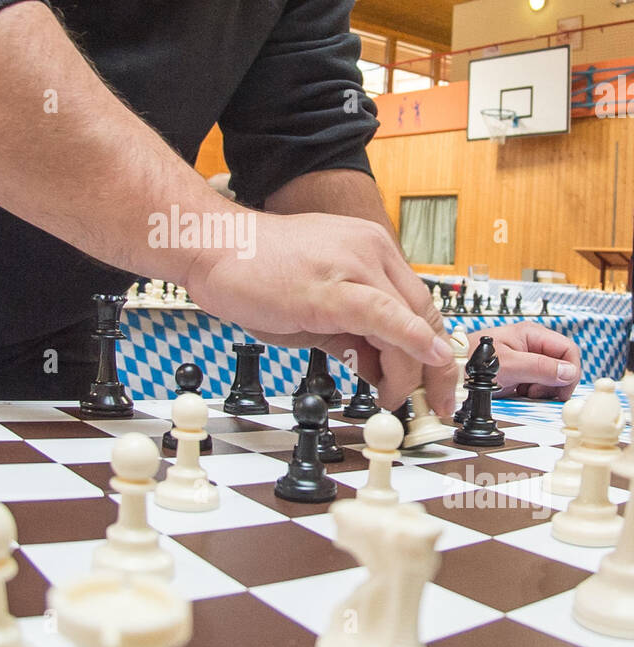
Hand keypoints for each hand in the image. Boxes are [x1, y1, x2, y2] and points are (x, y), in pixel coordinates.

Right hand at [184, 211, 456, 412]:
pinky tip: (418, 367)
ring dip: (412, 369)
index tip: (434, 381)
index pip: (416, 304)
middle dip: (434, 365)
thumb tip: (377, 369)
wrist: (212, 245)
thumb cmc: (254, 271)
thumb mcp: (314, 307)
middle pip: (423, 312)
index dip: (431, 347)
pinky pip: (384, 317)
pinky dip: (408, 343)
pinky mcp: (332, 287)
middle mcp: (371, 250)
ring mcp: (355, 263)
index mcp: (370, 250)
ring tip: (395, 398)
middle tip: (433, 401)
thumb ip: (350, 334)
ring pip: (409, 320)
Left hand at [469, 322, 580, 399]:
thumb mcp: (508, 365)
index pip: (569, 350)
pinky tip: (520, 394)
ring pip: (553, 378)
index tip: (560, 389)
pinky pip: (540, 385)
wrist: (452, 370)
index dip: (570, 371)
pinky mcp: (522, 374)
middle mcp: (533, 345)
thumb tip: (568, 372)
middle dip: (555, 383)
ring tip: (524, 392)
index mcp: (532, 334)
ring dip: (544, 390)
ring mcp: (528, 360)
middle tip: (537, 392)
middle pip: (563, 366)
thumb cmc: (472, 360)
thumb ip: (539, 367)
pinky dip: (534, 394)